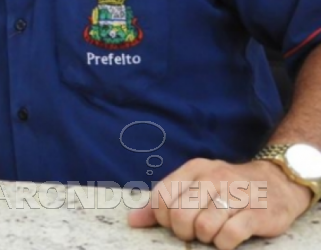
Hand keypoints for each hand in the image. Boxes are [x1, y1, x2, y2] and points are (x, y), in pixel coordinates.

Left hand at [128, 158, 312, 248]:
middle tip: (194, 232)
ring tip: (213, 233)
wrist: (278, 182)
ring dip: (205, 238)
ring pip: (204, 226)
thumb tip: (132, 221)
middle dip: (183, 231)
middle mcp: (214, 178)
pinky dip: (224, 244)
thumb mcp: (195, 185)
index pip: (162, 196)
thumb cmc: (229, 188)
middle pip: (180, 214)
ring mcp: (237, 195)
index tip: (174, 222)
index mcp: (195, 169)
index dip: (163, 217)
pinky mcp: (258, 213)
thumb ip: (165, 201)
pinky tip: (227, 239)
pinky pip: (230, 236)